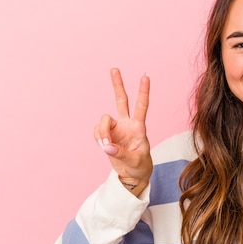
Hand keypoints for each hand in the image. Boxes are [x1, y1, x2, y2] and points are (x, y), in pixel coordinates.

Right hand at [94, 68, 152, 193]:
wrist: (132, 175)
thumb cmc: (139, 166)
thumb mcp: (135, 161)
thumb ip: (121, 153)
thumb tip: (107, 146)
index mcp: (139, 127)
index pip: (141, 106)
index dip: (143, 91)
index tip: (145, 76)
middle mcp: (127, 124)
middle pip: (121, 100)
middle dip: (117, 85)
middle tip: (114, 69)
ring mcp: (116, 128)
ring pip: (104, 119)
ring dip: (102, 132)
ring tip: (107, 146)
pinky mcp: (106, 135)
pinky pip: (97, 131)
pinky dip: (98, 137)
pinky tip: (105, 146)